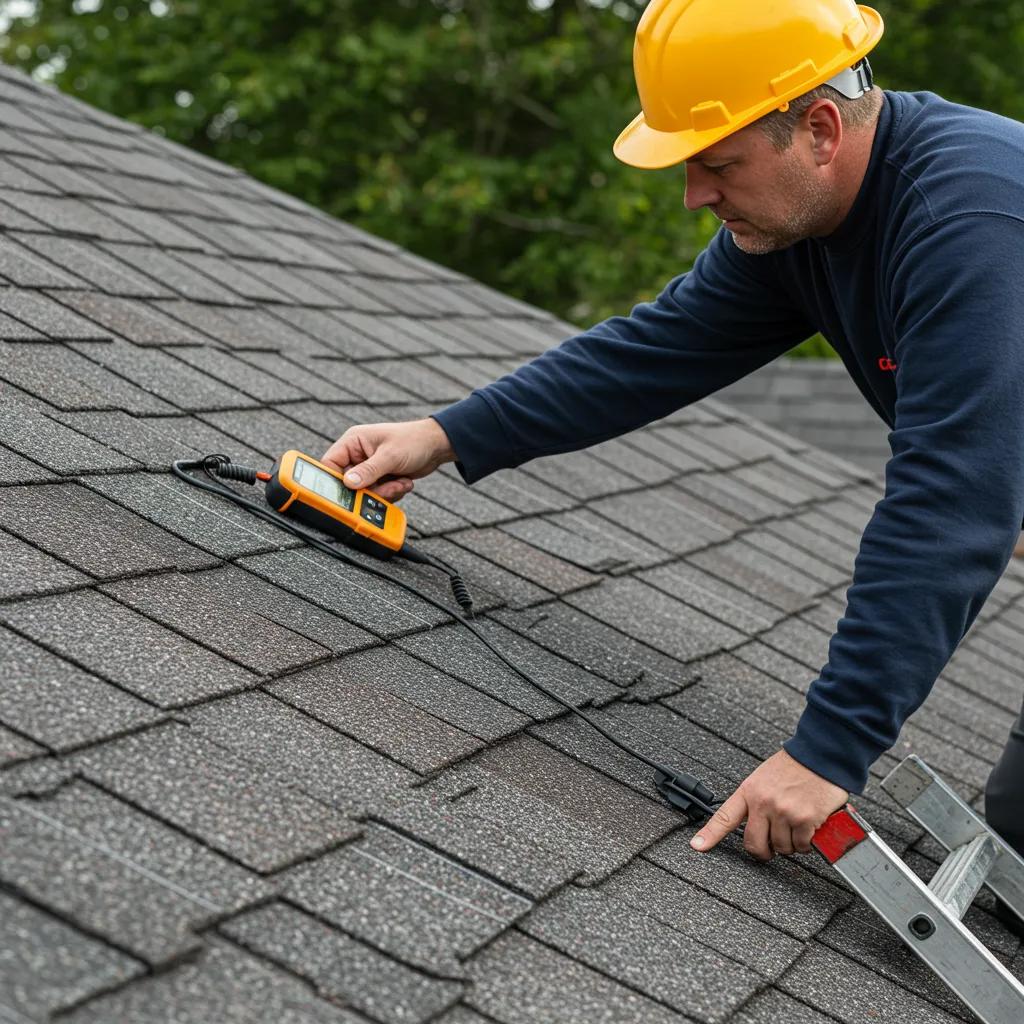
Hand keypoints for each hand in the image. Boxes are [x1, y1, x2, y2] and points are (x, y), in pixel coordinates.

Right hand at [321, 418, 455, 501]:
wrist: (437, 445)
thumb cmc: (414, 440)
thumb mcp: (391, 455)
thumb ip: (369, 470)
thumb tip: (348, 483)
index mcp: (353, 442)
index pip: (331, 463)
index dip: (334, 480)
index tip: (343, 492)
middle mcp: (358, 455)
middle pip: (349, 483)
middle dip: (369, 490)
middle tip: (386, 488)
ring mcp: (369, 468)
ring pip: (365, 491)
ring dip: (384, 493)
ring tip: (399, 483)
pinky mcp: (380, 478)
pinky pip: (377, 493)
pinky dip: (391, 493)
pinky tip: (403, 482)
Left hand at [690, 750, 847, 860]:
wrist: (819, 755)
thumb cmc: (793, 767)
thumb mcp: (763, 778)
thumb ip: (756, 801)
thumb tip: (755, 826)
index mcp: (749, 791)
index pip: (725, 817)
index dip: (710, 834)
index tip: (697, 846)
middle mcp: (763, 803)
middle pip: (754, 844)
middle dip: (763, 852)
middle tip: (770, 849)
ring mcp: (783, 812)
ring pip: (781, 848)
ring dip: (790, 844)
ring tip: (796, 826)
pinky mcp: (804, 820)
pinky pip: (801, 846)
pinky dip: (806, 843)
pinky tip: (809, 827)